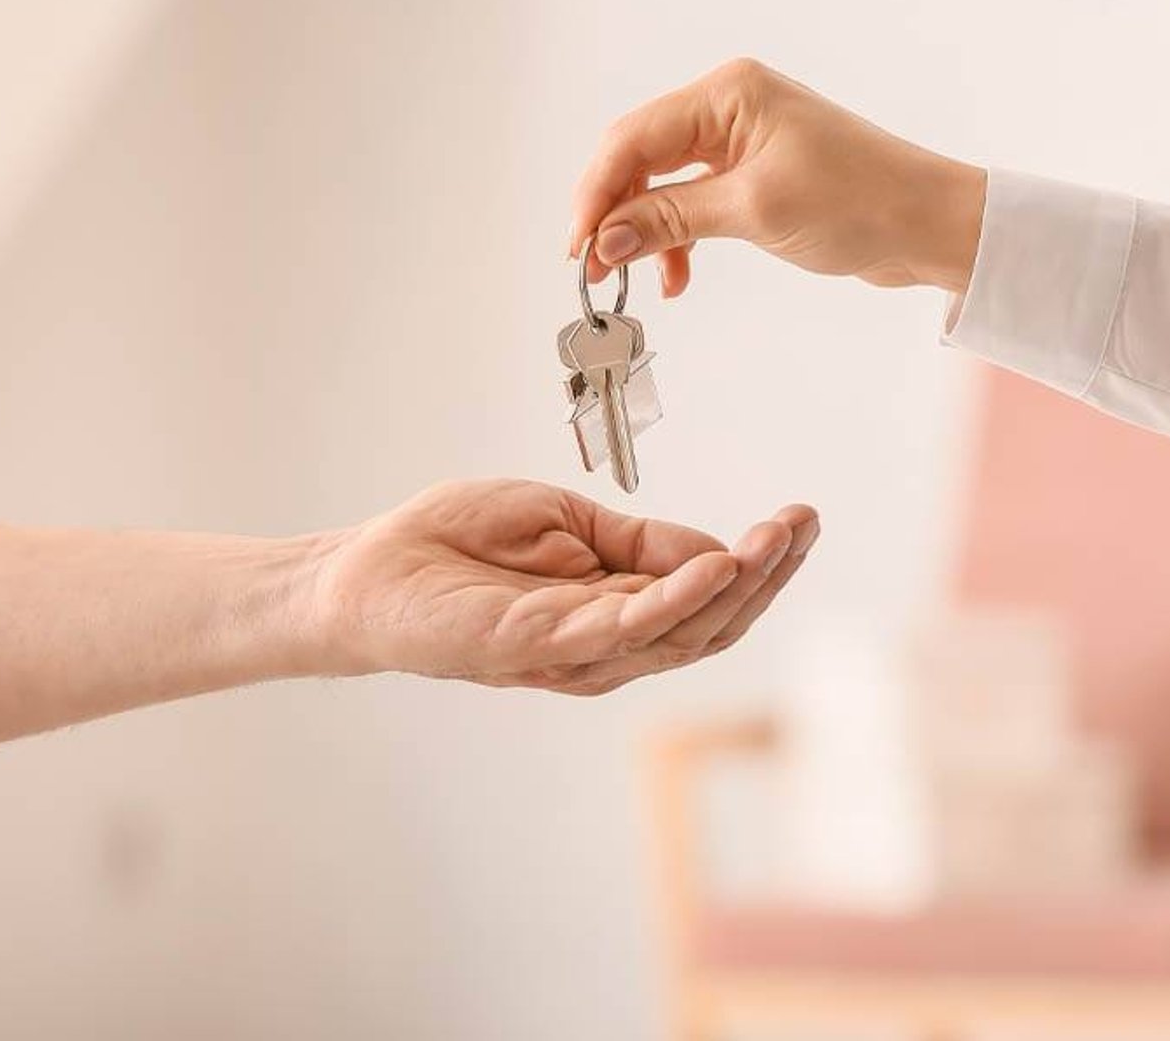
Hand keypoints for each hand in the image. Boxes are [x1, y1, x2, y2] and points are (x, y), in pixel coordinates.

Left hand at [313, 480, 816, 694]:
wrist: (366, 569)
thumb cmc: (456, 545)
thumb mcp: (566, 519)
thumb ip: (637, 540)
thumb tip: (715, 550)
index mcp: (616, 611)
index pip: (710, 596)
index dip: (761, 561)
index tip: (802, 516)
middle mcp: (606, 645)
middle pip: (711, 623)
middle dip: (766, 574)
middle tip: (803, 522)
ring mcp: (573, 654)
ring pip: (679, 634)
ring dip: (735, 585)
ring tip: (772, 539)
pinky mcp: (534, 648)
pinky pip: (619, 630)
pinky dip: (672, 599)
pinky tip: (711, 566)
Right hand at [569, 58, 985, 294]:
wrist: (929, 224)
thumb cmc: (861, 201)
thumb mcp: (755, 209)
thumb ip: (672, 219)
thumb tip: (605, 239)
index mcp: (727, 93)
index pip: (633, 138)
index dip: (596, 192)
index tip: (577, 246)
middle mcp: (728, 106)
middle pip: (640, 157)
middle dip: (613, 213)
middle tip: (594, 269)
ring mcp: (741, 140)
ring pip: (662, 183)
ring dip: (645, 230)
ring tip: (636, 278)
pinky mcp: (754, 174)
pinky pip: (692, 201)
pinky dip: (678, 236)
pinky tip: (676, 273)